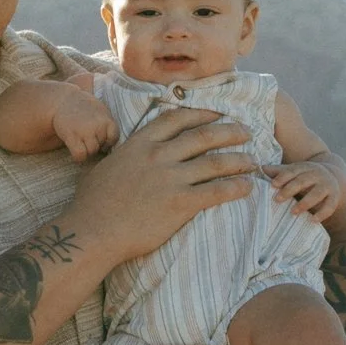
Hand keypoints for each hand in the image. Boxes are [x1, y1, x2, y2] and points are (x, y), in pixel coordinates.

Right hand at [47, 86, 116, 164]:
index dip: (107, 141)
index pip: (114, 138)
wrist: (65, 100)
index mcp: (107, 118)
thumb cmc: (85, 109)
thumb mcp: (101, 111)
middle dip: (95, 144)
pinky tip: (74, 149)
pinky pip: (80, 154)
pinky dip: (78, 157)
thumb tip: (109, 147)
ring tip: (80, 140)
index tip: (100, 139)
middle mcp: (98, 125)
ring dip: (86, 150)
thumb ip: (108, 125)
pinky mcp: (72, 135)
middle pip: (101, 146)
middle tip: (86, 136)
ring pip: (91, 151)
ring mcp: (85, 130)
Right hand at [67, 100, 253, 268]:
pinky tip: (246, 187)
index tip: (218, 113)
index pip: (177, 119)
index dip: (201, 113)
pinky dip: (235, 187)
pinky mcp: (180, 203)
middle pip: (203, 136)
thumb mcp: (103, 166)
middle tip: (246, 132)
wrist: (93, 231)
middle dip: (229, 132)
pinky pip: (216, 191)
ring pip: (215, 162)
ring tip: (253, 161)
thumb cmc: (92, 204)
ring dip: (239, 160)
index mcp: (140, 143)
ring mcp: (171, 178)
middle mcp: (158, 155)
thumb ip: (120, 156)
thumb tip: (118, 153)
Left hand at [270, 155, 345, 222]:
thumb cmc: (306, 177)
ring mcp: (327, 185)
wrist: (334, 177)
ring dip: (305, 203)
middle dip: (290, 189)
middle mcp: (317, 174)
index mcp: (305, 168)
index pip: (293, 171)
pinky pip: (330, 206)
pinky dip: (322, 214)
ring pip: (317, 193)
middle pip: (303, 181)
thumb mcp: (295, 172)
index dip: (283, 177)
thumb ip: (279, 172)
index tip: (273, 185)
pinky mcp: (335, 197)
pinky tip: (313, 220)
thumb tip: (260, 168)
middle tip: (277, 199)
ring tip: (293, 212)